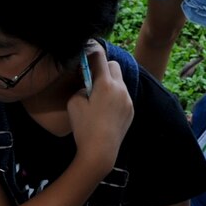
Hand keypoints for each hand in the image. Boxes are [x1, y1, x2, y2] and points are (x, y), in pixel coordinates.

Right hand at [68, 43, 134, 171]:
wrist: (100, 151)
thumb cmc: (84, 127)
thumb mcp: (74, 102)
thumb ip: (81, 87)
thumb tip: (88, 85)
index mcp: (105, 84)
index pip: (100, 57)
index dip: (91, 54)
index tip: (84, 58)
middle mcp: (120, 89)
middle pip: (114, 65)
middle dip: (103, 69)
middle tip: (92, 82)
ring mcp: (128, 100)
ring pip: (119, 82)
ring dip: (109, 84)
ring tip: (99, 101)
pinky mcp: (131, 110)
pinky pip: (123, 96)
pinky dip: (115, 98)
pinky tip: (106, 112)